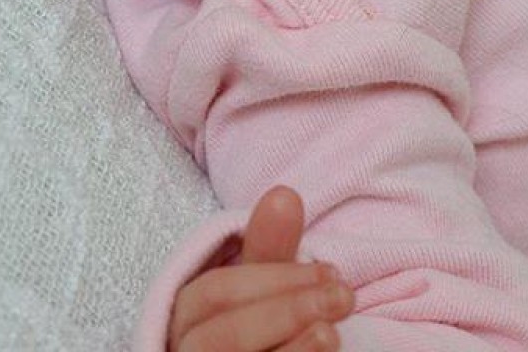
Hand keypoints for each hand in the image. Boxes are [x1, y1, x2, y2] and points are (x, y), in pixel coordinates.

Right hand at [168, 185, 353, 351]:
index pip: (218, 292)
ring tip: (334, 330)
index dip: (274, 278)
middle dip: (286, 311)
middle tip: (342, 296)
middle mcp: (185, 350)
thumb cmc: (256, 327)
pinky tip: (324, 351)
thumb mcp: (262, 285)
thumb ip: (269, 246)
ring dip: (293, 347)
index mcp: (187, 315)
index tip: (329, 270)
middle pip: (223, 335)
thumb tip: (285, 193)